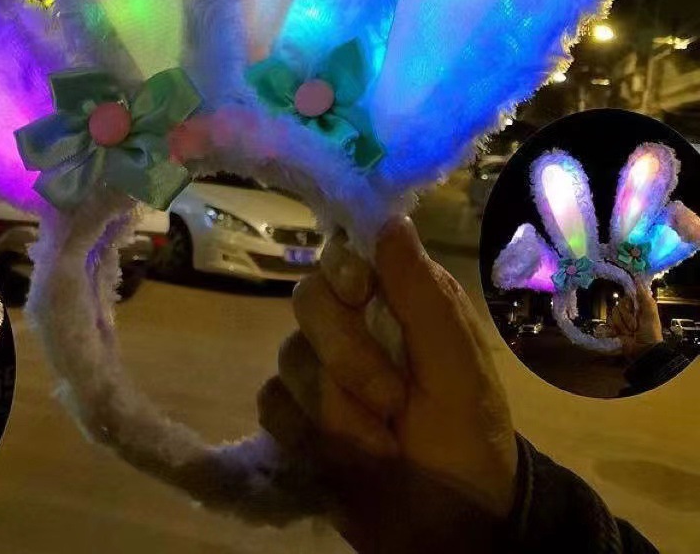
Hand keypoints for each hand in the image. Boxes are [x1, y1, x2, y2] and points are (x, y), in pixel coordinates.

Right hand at [258, 218, 517, 550]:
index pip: (342, 250)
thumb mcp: (458, 364)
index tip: (365, 295)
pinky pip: (271, 403)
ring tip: (382, 444)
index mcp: (394, 298)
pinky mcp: (295, 414)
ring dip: (337, 410)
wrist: (451, 526)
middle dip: (348, 358)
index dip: (344, 271)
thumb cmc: (469, 431)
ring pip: (289, 357)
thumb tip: (390, 217)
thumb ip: (423, 293)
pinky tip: (338, 456)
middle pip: (307, 300)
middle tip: (393, 402)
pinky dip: (305, 433)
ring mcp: (318, 368)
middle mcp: (349, 322)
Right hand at [606, 279, 662, 359]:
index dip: (629, 304)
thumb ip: (644, 297)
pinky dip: (616, 329)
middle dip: (627, 317)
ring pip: (613, 314)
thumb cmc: (650, 332)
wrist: (644, 350)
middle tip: (635, 326)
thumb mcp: (650, 313)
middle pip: (619, 305)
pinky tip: (622, 335)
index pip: (626, 297)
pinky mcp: (613, 328)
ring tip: (630, 333)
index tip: (634, 310)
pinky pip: (608, 323)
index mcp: (638, 307)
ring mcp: (620, 320)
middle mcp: (628, 312)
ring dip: (623, 325)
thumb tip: (638, 278)